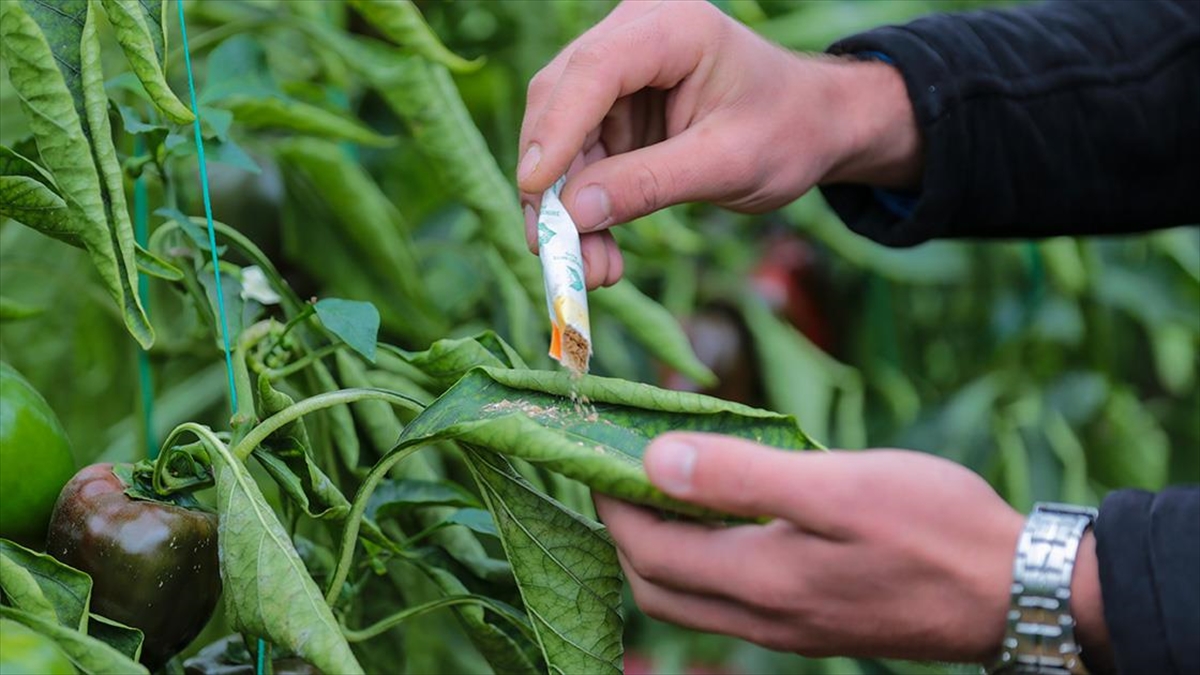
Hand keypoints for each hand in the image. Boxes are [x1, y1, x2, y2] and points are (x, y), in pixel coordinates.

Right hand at [517, 0, 921, 288]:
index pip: (595, 70)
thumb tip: (575, 214)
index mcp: (675, 27)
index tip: (536, 192)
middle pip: (561, 101)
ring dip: (566, 208)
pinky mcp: (612, 109)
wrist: (814, 127)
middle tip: (558, 254)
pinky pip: (577, 159)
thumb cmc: (789, 131)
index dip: (557, 131)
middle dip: (554, 184)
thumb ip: (653, 184)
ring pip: (560, 138)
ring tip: (593, 270)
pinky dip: (582, 208)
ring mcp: (619, 71)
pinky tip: (600, 253)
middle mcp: (635, 35)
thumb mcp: (729, 164)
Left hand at [595, 433, 1027, 661]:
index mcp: (762, 581)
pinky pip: (730, 601)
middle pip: (658, 586)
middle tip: (624, 472)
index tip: (600, 454)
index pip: (649, 551)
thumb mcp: (838, 485)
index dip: (613, 504)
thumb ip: (742, 476)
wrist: (1015, 590)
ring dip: (663, 548)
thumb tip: (654, 461)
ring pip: (691, 599)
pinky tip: (729, 518)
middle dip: (626, 532)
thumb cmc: (935, 527)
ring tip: (669, 489)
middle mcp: (765, 618)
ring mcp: (789, 628)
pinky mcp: (814, 625)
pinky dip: (705, 561)